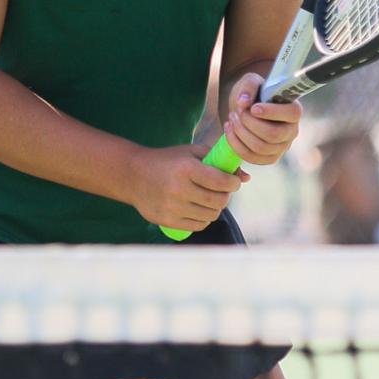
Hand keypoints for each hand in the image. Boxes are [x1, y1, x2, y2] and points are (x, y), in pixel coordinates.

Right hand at [128, 142, 246, 232]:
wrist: (133, 175)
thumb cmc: (167, 161)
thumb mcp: (190, 153)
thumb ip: (218, 161)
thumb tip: (245, 177)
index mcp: (186, 169)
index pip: (222, 181)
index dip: (233, 183)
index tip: (232, 182)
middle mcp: (180, 189)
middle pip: (219, 201)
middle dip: (226, 196)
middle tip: (222, 191)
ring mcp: (173, 207)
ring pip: (210, 215)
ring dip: (215, 208)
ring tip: (209, 199)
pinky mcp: (168, 220)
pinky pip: (198, 225)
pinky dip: (203, 218)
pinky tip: (198, 208)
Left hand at [223, 72, 301, 165]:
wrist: (246, 109)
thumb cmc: (253, 93)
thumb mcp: (251, 81)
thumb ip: (249, 86)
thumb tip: (243, 101)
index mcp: (293, 110)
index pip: (291, 114)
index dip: (271, 112)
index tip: (253, 108)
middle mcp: (291, 131)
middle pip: (273, 134)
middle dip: (249, 123)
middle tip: (238, 111)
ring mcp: (281, 147)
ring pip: (260, 147)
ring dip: (240, 132)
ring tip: (232, 118)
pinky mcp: (269, 158)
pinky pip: (251, 157)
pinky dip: (235, 144)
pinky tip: (229, 129)